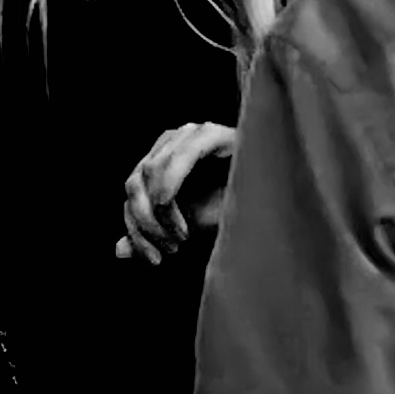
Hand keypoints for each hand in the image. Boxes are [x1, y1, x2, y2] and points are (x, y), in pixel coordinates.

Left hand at [115, 121, 236, 265]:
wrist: (277, 207)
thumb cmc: (235, 215)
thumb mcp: (187, 229)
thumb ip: (154, 235)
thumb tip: (117, 250)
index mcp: (161, 162)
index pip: (131, 192)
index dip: (135, 230)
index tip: (155, 259)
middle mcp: (171, 143)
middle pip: (133, 184)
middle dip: (145, 225)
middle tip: (170, 250)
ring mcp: (190, 134)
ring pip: (149, 173)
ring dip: (159, 213)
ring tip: (182, 236)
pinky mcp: (211, 134)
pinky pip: (177, 159)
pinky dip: (171, 186)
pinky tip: (179, 214)